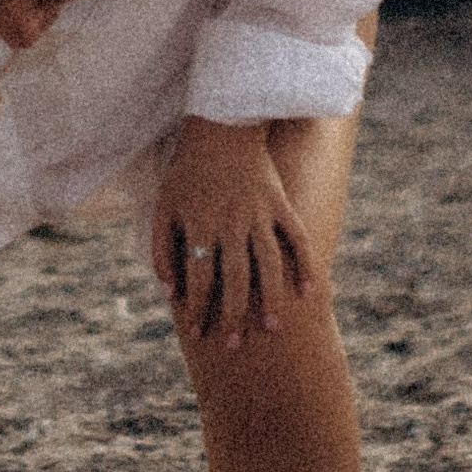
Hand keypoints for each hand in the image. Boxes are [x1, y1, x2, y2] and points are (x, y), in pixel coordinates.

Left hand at [150, 118, 312, 347]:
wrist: (221, 126)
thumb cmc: (188, 171)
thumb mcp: (164, 206)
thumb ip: (163, 250)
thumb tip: (169, 292)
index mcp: (201, 224)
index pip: (200, 277)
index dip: (198, 308)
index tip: (197, 334)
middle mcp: (232, 222)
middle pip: (235, 278)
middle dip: (233, 315)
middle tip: (234, 345)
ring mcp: (260, 213)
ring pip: (269, 263)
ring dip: (270, 298)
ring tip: (272, 327)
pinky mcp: (281, 203)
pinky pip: (298, 238)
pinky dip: (305, 264)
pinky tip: (309, 292)